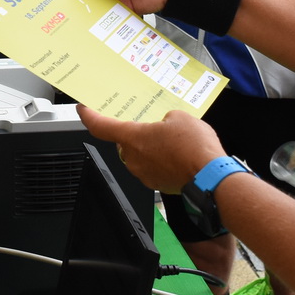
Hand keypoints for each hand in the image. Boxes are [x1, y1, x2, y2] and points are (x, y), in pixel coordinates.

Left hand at [76, 107, 224, 193]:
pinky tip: (178, 153)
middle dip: (136, 132)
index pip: (101, 127)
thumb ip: (165, 117)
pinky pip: (153, 167)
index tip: (83, 110)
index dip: (89, 116)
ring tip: (174, 140)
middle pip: (124, 141)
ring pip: (140, 155)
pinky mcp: (157, 184)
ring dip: (151, 147)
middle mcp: (133, 158)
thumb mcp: (179, 116)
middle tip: (151, 123)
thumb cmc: (195, 148)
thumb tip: (166, 124)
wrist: (210, 177)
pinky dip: (161, 160)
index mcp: (133, 138)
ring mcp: (144, 174)